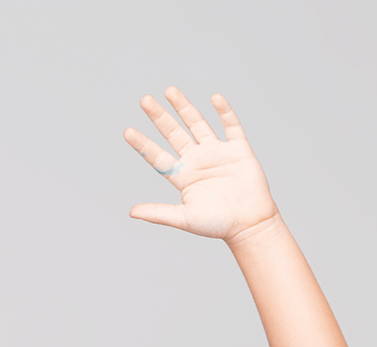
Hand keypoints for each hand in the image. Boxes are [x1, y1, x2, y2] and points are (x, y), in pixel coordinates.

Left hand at [124, 87, 277, 244]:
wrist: (249, 224)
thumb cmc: (216, 225)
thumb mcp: (184, 218)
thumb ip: (158, 212)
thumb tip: (131, 212)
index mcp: (183, 177)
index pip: (158, 156)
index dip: (143, 144)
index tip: (127, 132)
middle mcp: (197, 161)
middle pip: (174, 134)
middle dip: (159, 117)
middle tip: (144, 100)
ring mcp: (217, 152)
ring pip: (197, 124)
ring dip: (184, 107)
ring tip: (169, 90)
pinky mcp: (238, 149)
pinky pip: (231, 126)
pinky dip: (224, 111)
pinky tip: (215, 98)